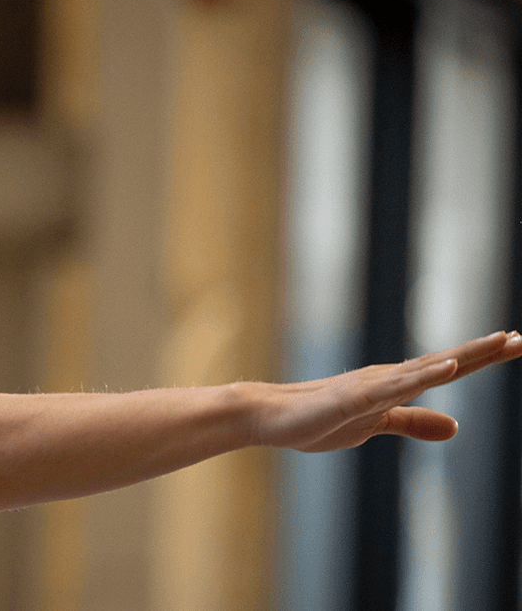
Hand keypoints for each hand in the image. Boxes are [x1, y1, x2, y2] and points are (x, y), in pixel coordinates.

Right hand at [247, 331, 521, 452]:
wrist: (269, 417)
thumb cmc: (316, 419)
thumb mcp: (375, 425)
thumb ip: (414, 422)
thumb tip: (457, 426)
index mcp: (395, 385)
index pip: (448, 369)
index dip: (483, 358)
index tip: (516, 342)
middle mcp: (389, 378)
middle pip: (446, 362)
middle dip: (485, 351)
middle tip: (520, 338)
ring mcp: (371, 386)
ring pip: (427, 368)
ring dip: (465, 356)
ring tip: (500, 342)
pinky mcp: (354, 399)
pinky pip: (394, 388)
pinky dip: (424, 376)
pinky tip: (448, 368)